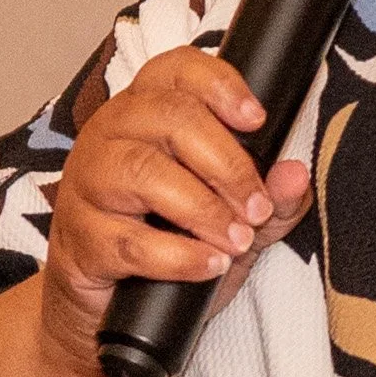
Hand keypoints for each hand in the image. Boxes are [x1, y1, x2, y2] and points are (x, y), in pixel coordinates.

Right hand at [36, 46, 312, 376]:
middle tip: (257, 207)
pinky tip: (209, 265)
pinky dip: (180, 256)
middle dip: (229, 164)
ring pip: (145, 173)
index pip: (178, 69)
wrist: (107, 307)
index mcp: (146, 109)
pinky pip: (131, 241)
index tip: (257, 120)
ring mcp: (88, 183)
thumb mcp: (234, 213)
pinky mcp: (79, 239)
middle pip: (171, 118)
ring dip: (205, 209)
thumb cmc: (171, 240)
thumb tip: (295, 175)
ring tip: (238, 239)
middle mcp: (110, 133)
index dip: (220, 85)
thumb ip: (271, 194)